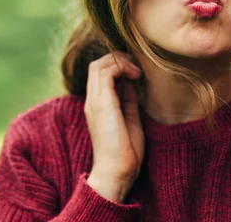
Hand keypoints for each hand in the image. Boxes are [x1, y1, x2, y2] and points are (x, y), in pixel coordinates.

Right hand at [84, 52, 143, 202]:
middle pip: (97, 64)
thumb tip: (133, 80)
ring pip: (99, 64)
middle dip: (119, 58)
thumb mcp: (130, 116)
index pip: (100, 72)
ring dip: (121, 61)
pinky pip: (106, 72)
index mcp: (98, 104)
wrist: (117, 171)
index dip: (118, 64)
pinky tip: (136, 76)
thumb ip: (129, 98)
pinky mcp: (101, 104)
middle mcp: (92, 100)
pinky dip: (122, 67)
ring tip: (137, 70)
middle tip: (137, 66)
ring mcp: (94, 101)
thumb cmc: (126, 150)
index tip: (137, 70)